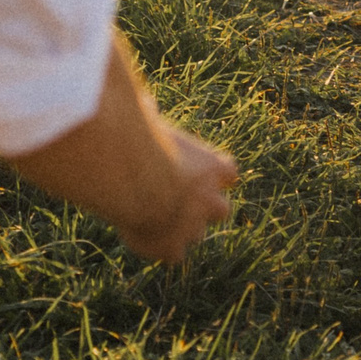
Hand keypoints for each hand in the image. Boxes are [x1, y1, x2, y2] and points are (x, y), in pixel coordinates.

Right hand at [115, 124, 239, 262]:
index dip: (215, 174)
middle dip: (205, 209)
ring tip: (151, 216)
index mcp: (213, 168)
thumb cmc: (141, 142)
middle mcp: (210, 202)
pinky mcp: (172, 249)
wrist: (131, 182)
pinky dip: (159, 248)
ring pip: (196, 235)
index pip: (229, 173)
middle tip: (179, 202)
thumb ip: (155, 119)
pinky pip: (172, 254)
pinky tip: (139, 234)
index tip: (201, 171)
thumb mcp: (151, 121)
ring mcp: (193, 229)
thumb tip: (146, 104)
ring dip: (179, 229)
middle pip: (222, 210)